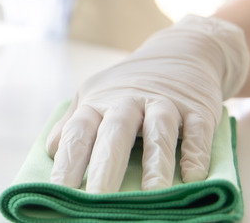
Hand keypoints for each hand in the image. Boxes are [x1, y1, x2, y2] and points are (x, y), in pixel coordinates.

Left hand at [46, 15, 249, 192]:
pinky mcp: (198, 109)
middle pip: (115, 133)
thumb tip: (51, 151)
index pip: (79, 132)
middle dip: (105, 166)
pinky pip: (198, 131)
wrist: (181, 51)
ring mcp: (166, 103)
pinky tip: (194, 176)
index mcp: (99, 102)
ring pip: (160, 130)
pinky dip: (196, 152)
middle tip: (97, 199)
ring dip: (157, 161)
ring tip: (153, 193)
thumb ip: (73, 124)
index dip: (68, 161)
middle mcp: (130, 101)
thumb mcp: (95, 96)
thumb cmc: (128, 85)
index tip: (58, 190)